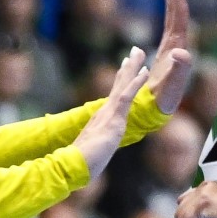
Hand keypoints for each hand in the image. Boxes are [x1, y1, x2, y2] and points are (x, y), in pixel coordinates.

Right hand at [75, 46, 148, 177]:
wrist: (72, 167)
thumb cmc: (80, 165)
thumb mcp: (93, 152)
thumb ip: (95, 146)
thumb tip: (95, 150)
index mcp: (101, 119)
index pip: (113, 95)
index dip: (121, 80)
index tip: (126, 65)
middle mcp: (104, 112)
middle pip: (119, 84)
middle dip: (128, 66)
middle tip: (136, 50)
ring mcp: (109, 114)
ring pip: (123, 84)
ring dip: (133, 67)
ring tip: (140, 51)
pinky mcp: (114, 119)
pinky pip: (127, 96)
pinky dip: (136, 83)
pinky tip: (144, 71)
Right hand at [146, 0, 193, 113]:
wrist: (160, 110)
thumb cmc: (166, 99)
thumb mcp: (172, 85)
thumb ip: (179, 70)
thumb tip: (181, 52)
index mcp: (179, 45)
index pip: (178, 12)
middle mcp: (179, 41)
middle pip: (177, 8)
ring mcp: (174, 44)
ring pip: (173, 13)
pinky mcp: (168, 49)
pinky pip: (168, 21)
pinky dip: (167, 7)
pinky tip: (165, 2)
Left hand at [175, 181, 216, 217]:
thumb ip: (209, 206)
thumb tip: (198, 217)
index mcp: (211, 185)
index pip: (190, 197)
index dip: (194, 212)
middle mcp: (203, 186)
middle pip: (181, 203)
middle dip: (189, 216)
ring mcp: (200, 195)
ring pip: (180, 214)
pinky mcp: (198, 205)